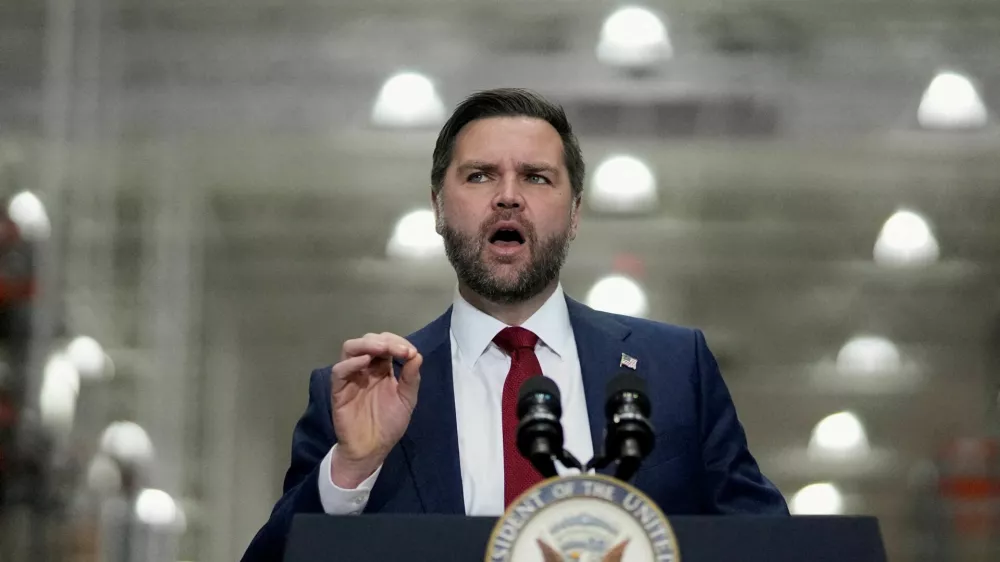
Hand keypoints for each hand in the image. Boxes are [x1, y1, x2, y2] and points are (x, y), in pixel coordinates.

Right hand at [329, 332, 421, 487]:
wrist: (372, 449)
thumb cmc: (389, 424)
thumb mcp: (407, 400)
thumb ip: (411, 378)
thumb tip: (417, 355)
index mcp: (382, 368)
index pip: (386, 344)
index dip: (398, 342)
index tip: (411, 353)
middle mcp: (366, 368)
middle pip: (368, 341)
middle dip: (385, 341)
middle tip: (400, 350)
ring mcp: (351, 377)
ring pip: (351, 349)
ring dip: (367, 344)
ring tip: (382, 348)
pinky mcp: (339, 390)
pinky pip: (339, 371)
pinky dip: (351, 363)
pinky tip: (365, 362)